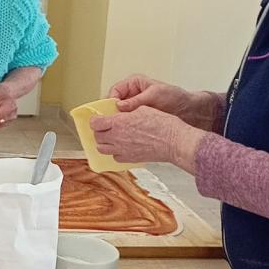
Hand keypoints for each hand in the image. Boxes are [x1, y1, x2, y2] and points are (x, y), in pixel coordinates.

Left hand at [90, 106, 204, 170]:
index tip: (98, 118)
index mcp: (118, 123)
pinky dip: (115, 152)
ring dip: (104, 143)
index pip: (95, 123)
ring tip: (111, 138)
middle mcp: (117, 138)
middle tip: (105, 127)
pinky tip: (122, 147)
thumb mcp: (142, 108)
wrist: (173, 141)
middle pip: (97, 137)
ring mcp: (122, 150)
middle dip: (99, 131)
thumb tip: (120, 113)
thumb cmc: (162, 124)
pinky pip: (115, 157)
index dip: (95, 120)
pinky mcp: (130, 159)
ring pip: (103, 149)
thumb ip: (126, 112)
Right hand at [108, 73, 217, 128]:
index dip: (110, 101)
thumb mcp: (155, 94)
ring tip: (118, 129)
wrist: (189, 111)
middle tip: (110, 122)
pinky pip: (127, 123)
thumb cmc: (175, 96)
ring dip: (118, 122)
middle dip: (112, 113)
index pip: (115, 91)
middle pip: (114, 104)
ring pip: (119, 115)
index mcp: (133, 84)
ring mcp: (134, 108)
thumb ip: (137, 100)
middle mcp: (131, 95)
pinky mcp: (138, 119)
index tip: (110, 111)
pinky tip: (126, 133)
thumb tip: (120, 105)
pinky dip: (125, 128)